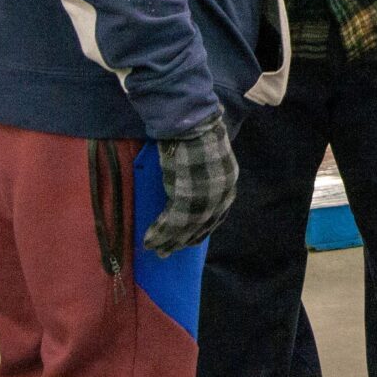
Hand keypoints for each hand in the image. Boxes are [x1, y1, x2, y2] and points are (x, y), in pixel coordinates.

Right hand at [145, 116, 238, 255]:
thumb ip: (200, 178)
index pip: (217, 214)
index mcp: (228, 182)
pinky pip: (173, 223)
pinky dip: (160, 233)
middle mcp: (221, 194)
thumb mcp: (202, 159)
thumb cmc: (191, 135)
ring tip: (156, 250)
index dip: (201, 229)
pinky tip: (149, 241)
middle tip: (168, 252)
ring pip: (186, 228)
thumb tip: (185, 190)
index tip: (189, 239)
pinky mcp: (188, 199)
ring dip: (168, 241)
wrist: (187, 124)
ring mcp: (206, 197)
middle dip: (184, 240)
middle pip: (202, 225)